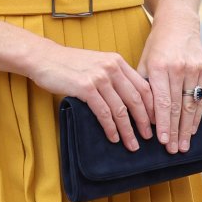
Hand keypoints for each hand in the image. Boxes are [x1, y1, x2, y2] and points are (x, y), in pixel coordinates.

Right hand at [30, 39, 154, 150]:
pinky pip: (104, 112)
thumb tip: (127, 99)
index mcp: (117, 61)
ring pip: (121, 109)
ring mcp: (99, 77)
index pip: (143, 86)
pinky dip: (111, 128)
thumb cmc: (69, 64)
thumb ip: (112, 76)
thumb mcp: (97, 64)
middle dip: (145, 121)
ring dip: (128, 130)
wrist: (44, 58)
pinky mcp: (86, 88)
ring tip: (132, 144)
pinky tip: (114, 137)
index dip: (152, 106)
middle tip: (149, 137)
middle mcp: (112, 67)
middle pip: (136, 99)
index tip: (156, 121)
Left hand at [137, 11, 201, 153]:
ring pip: (191, 105)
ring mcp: (194, 69)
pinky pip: (201, 98)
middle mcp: (178, 68)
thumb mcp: (143, 62)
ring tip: (184, 146)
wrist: (178, 23)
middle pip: (177, 106)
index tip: (162, 141)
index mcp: (160, 67)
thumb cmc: (156, 46)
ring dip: (187, 128)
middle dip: (175, 131)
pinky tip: (192, 129)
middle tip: (174, 151)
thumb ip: (143, 88)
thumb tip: (145, 117)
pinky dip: (197, 115)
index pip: (162, 101)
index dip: (163, 123)